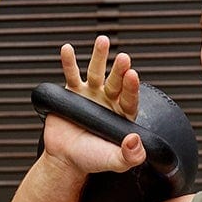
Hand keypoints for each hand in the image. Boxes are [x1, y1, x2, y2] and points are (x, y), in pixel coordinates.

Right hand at [41, 34, 147, 174]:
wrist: (66, 159)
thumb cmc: (92, 160)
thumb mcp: (113, 161)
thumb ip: (129, 156)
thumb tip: (135, 141)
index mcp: (123, 115)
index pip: (130, 99)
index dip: (131, 88)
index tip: (132, 75)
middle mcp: (109, 100)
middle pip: (115, 82)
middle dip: (119, 70)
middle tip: (124, 58)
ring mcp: (91, 94)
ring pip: (96, 72)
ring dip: (99, 56)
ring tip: (103, 40)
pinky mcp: (72, 93)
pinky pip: (71, 75)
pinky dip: (69, 62)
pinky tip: (67, 48)